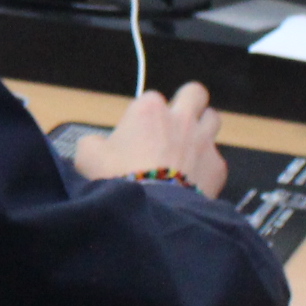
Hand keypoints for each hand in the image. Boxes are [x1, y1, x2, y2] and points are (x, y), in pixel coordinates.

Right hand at [68, 82, 227, 196]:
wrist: (151, 212)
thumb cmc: (117, 178)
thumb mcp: (88, 157)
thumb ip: (94, 143)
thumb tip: (97, 144)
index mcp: (149, 110)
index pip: (151, 98)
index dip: (145, 115)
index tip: (138, 132)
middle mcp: (181, 119)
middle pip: (194, 93)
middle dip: (188, 101)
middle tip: (177, 119)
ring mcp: (203, 141)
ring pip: (213, 118)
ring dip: (203, 127)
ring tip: (190, 144)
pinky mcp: (218, 166)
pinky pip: (216, 158)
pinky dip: (207, 165)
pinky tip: (194, 179)